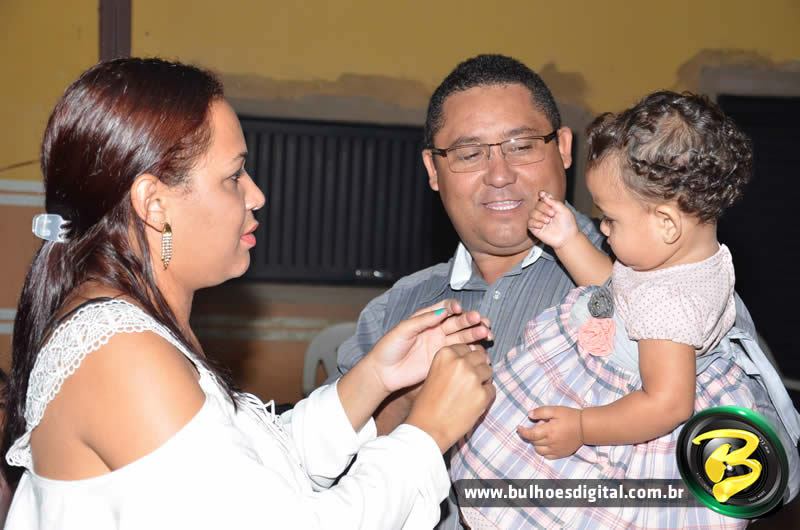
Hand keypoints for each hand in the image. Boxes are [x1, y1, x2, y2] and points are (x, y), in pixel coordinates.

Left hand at [368, 300, 491, 393]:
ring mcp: (441, 344)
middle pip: (458, 321)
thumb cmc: (389, 347)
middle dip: (471, 320)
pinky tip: (481, 349)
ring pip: (463, 336)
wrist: (383, 372)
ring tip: (487, 333)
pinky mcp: (444, 359)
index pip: (446, 308)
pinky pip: (461, 352)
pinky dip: (473, 350)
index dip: (454, 307)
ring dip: (476, 333)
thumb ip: (423, 320)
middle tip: (482, 320)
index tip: (458, 310)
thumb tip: (444, 311)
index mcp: (427, 318)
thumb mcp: (403, 330)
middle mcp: (437, 329)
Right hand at [406, 344, 494, 452]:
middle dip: (477, 366)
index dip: (466, 358)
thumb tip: (476, 354)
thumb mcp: (434, 373)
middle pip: (480, 356)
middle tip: (469, 381)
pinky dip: (485, 396)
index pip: (466, 347)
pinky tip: (472, 404)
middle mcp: (460, 362)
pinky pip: (492, 389)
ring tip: (469, 393)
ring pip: (489, 370)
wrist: (428, 428)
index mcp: (446, 354)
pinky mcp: (483, 395)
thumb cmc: (428, 402)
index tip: (462, 370)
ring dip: (483, 380)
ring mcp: (473, 378)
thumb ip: (452, 362)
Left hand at [517, 405, 583, 458]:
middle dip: (532, 434)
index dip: (522, 432)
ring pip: (539, 450)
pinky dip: (543, 451)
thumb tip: (529, 415)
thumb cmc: (570, 417)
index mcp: (549, 431)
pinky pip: (547, 456)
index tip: (519, 428)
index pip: (530, 435)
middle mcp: (551, 442)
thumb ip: (541, 412)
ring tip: (544, 434)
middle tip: (540, 426)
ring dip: (536, 443)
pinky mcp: (561, 454)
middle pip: (534, 442)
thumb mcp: (555, 410)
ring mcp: (556, 450)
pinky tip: (547, 443)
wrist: (585, 427)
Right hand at [528, 191, 578, 249]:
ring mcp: (539, 221)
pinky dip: (535, 222)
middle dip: (544, 208)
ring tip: (548, 221)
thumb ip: (553, 201)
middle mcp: (544, 213)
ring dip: (540, 216)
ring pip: (532, 213)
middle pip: (537, 205)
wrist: (567, 238)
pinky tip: (542, 226)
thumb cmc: (567, 224)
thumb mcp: (563, 210)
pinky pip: (529, 223)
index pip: (543, 199)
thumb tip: (542, 194)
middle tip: (552, 214)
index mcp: (551, 207)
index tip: (542, 195)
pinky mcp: (535, 229)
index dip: (541, 196)